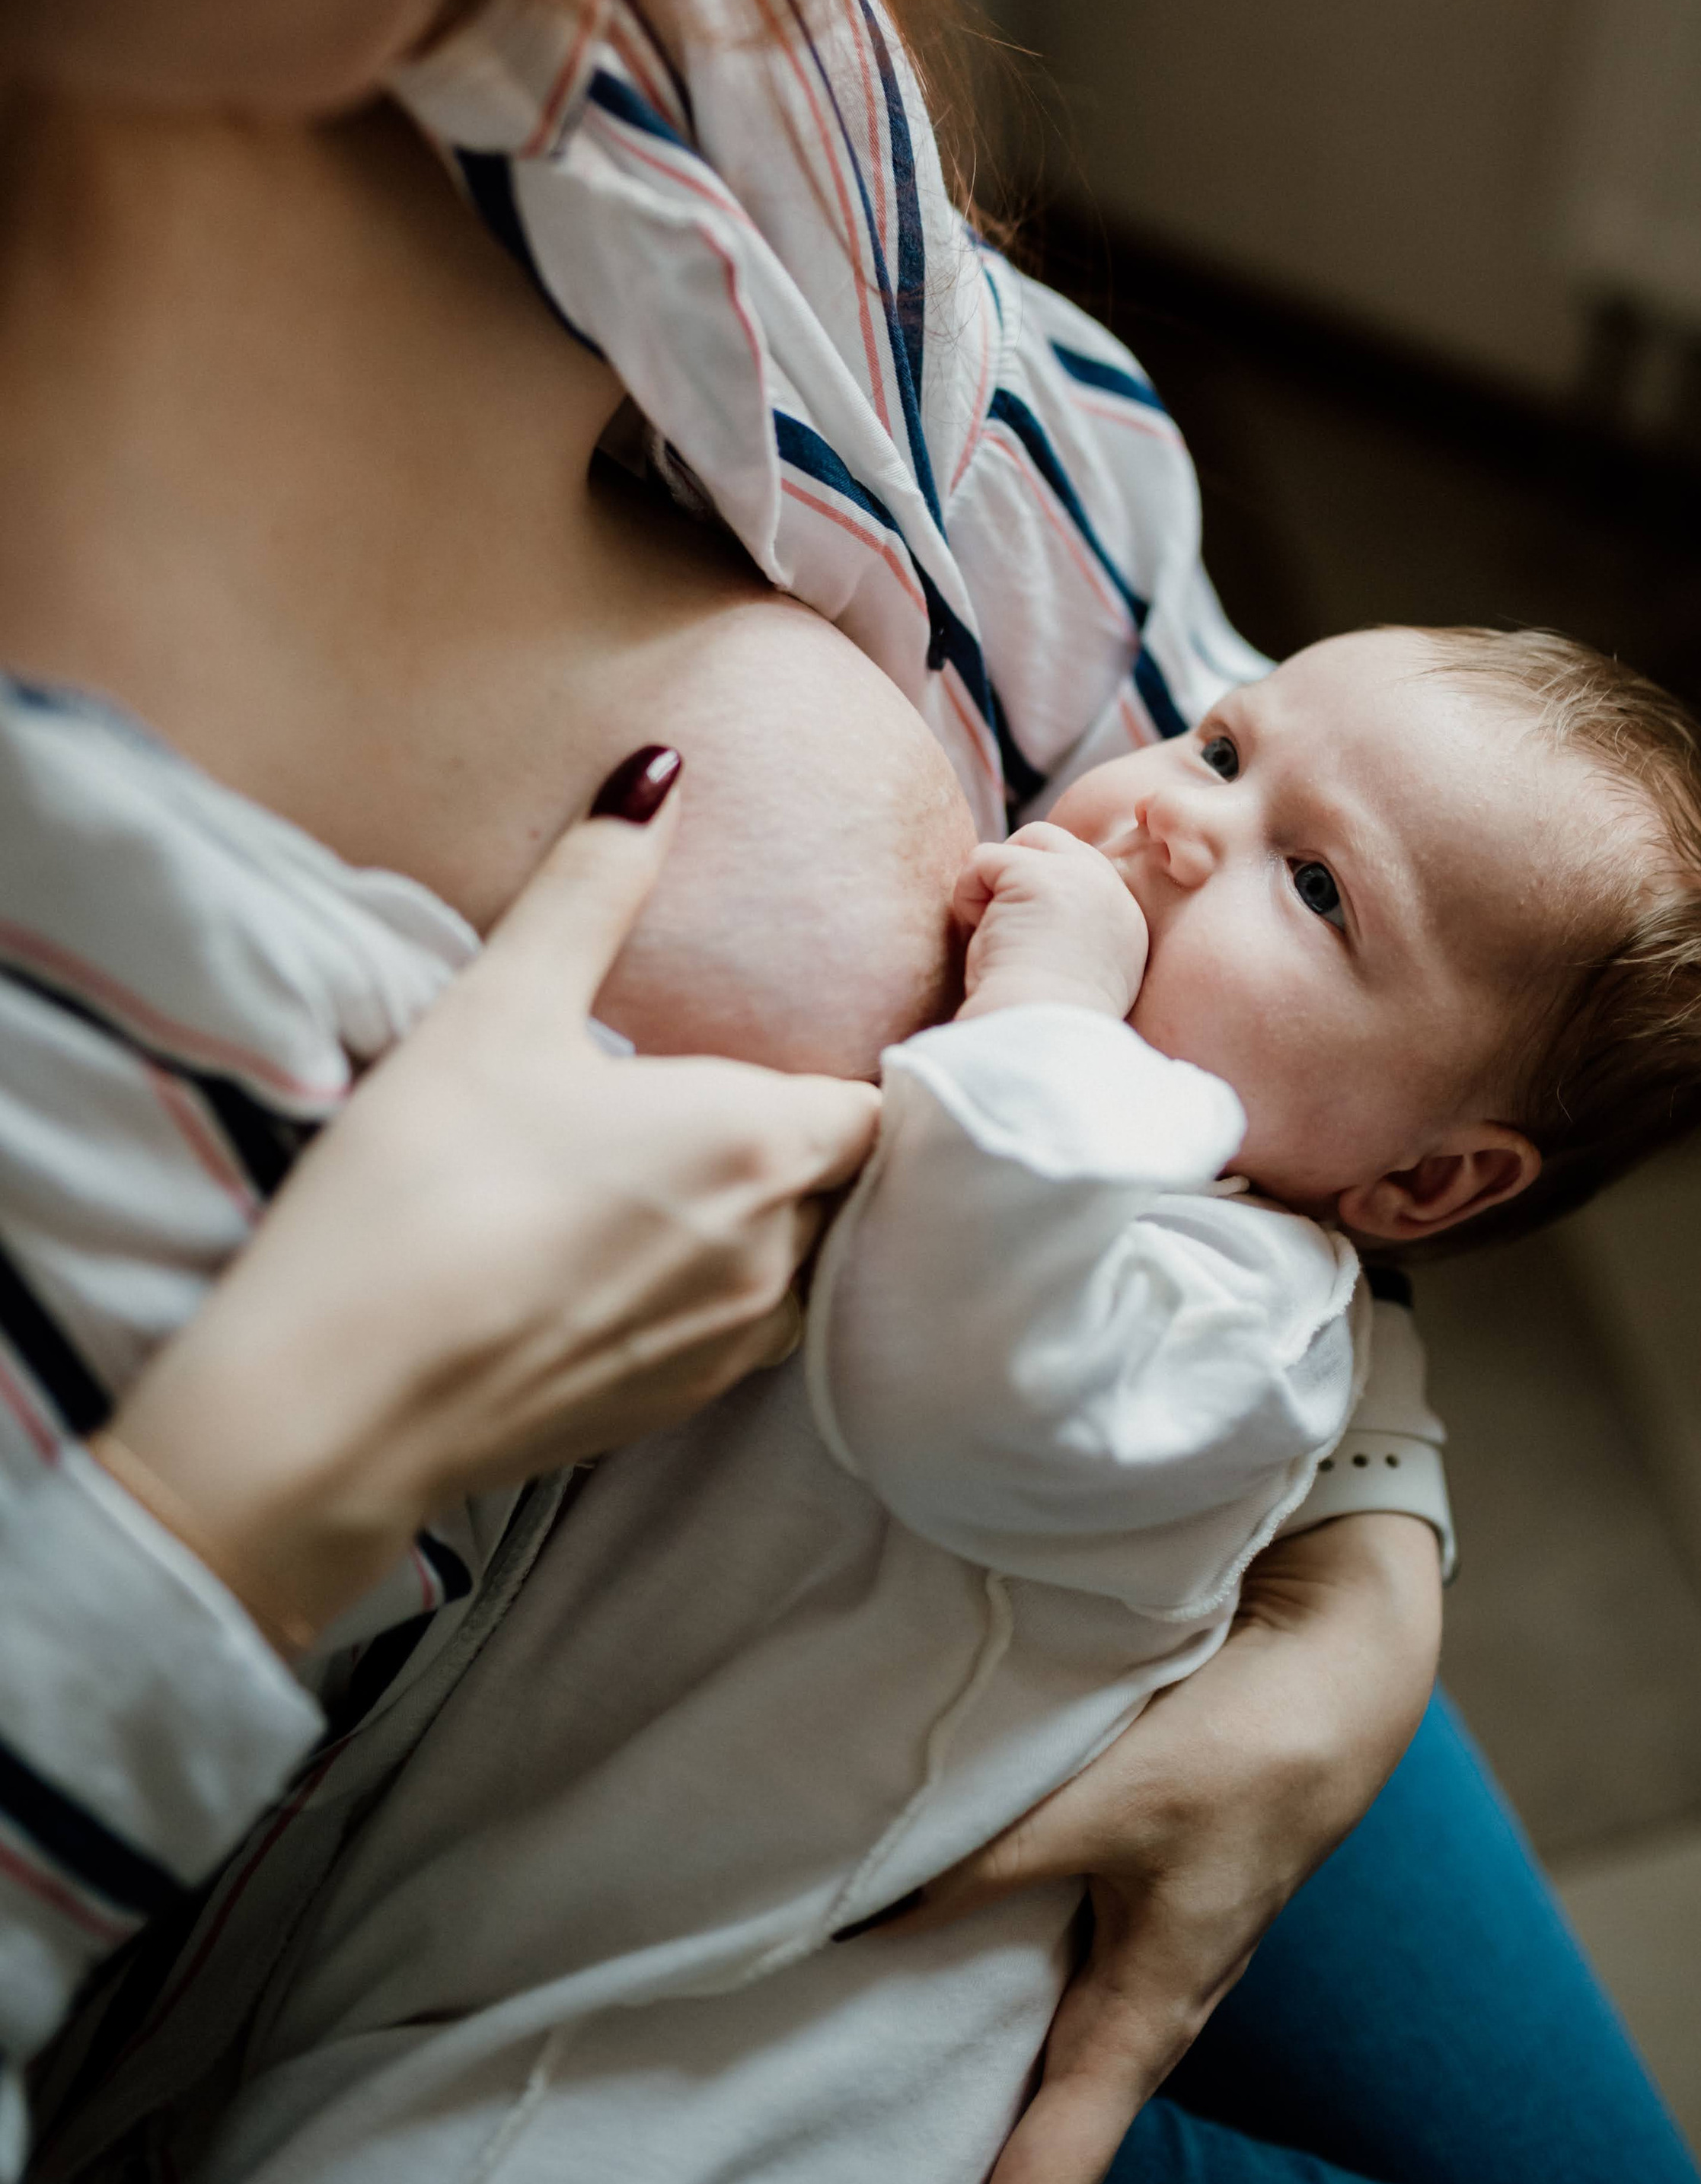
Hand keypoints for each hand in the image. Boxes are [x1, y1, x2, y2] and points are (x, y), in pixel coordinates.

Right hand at [98, 795, 880, 1652]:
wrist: (338, 1400)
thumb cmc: (424, 1185)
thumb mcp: (501, 1005)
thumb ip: (594, 882)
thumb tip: (661, 770)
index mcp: (757, 1143)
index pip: (880, 1101)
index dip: (866, 1066)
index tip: (830, 1034)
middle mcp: (773, 1255)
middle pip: (857, 1186)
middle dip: (832, 1142)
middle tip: (773, 1089)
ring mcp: (726, 1349)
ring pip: (813, 1271)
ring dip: (788, 1223)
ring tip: (719, 1173)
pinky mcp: (669, 1414)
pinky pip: (751, 1340)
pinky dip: (730, 1293)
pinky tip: (653, 1259)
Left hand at [900, 1512, 1441, 2183]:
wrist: (1339, 1680)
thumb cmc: (1244, 1751)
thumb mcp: (1106, 1802)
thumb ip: (989, 1861)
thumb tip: (864, 1915)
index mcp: (1145, 2021)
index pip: (1052, 2176)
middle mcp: (1141, 2013)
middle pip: (1041, 2144)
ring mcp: (1140, 1965)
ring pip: (1039, 2066)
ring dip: (973, 2107)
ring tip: (879, 2143)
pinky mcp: (1132, 1911)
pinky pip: (1044, 1992)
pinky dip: (983, 2013)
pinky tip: (917, 1996)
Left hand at [954, 823, 1148, 1024]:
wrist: (1040, 1043)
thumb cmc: (1039, 1028)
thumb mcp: (1072, 978)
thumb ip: (1067, 937)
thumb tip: (1020, 910)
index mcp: (1127, 927)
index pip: (1081, 876)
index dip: (1038, 894)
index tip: (1020, 936)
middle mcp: (1114, 895)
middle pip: (1056, 845)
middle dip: (1016, 874)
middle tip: (997, 927)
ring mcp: (1082, 877)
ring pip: (1023, 844)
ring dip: (995, 886)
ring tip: (992, 938)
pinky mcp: (1040, 874)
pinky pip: (983, 859)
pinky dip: (966, 896)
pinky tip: (981, 938)